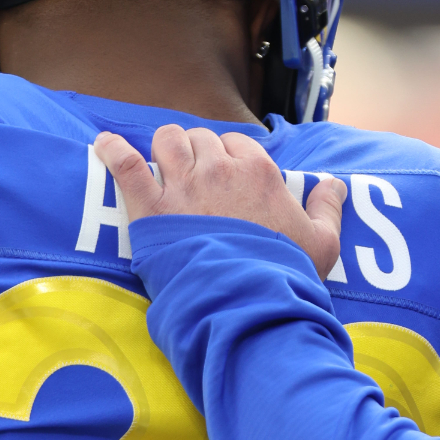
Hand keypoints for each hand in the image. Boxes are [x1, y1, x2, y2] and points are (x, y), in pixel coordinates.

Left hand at [94, 125, 345, 276]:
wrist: (246, 300)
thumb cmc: (285, 272)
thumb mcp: (323, 241)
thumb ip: (328, 207)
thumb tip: (335, 184)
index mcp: (259, 171)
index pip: (238, 142)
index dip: (231, 155)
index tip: (228, 173)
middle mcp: (219, 169)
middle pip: (201, 138)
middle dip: (198, 151)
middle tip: (196, 174)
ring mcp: (183, 186)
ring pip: (167, 141)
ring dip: (166, 148)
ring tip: (164, 164)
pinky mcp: (151, 209)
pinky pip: (125, 166)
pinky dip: (113, 151)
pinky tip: (104, 144)